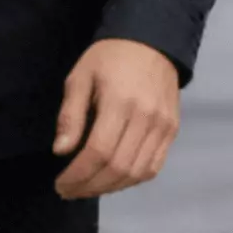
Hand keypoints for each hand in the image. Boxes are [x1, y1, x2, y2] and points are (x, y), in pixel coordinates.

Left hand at [53, 40, 180, 199]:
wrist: (152, 40)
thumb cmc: (109, 57)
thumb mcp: (80, 77)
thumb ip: (71, 115)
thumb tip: (61, 151)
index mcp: (120, 102)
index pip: (99, 152)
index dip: (78, 174)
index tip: (60, 184)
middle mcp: (146, 118)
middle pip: (118, 167)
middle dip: (90, 186)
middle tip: (69, 191)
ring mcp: (163, 126)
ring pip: (137, 172)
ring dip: (110, 188)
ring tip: (87, 188)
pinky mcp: (172, 130)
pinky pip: (153, 166)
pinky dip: (132, 180)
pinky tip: (112, 180)